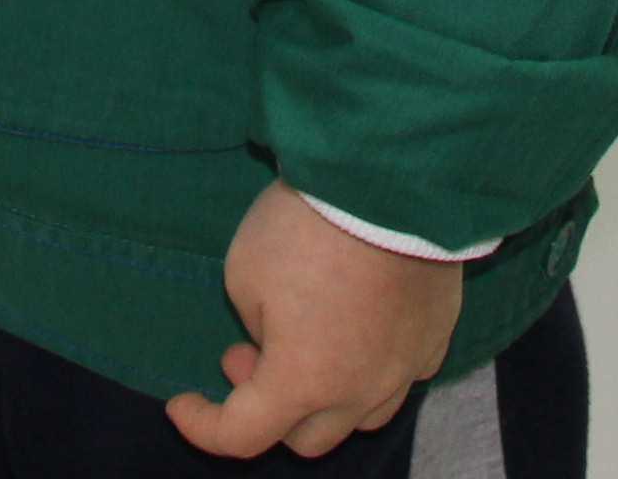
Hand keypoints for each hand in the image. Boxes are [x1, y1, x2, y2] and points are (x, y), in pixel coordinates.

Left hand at [165, 182, 462, 457]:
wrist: (392, 179)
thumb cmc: (306, 225)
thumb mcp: (244, 273)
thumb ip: (255, 322)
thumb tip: (281, 336)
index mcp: (302, 382)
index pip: (242, 435)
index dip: (204, 425)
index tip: (181, 402)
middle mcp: (359, 391)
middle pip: (306, 438)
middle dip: (266, 405)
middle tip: (245, 352)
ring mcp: (406, 367)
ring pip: (359, 417)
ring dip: (322, 396)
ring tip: (305, 342)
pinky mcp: (436, 337)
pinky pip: (402, 378)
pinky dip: (371, 371)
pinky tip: (359, 331)